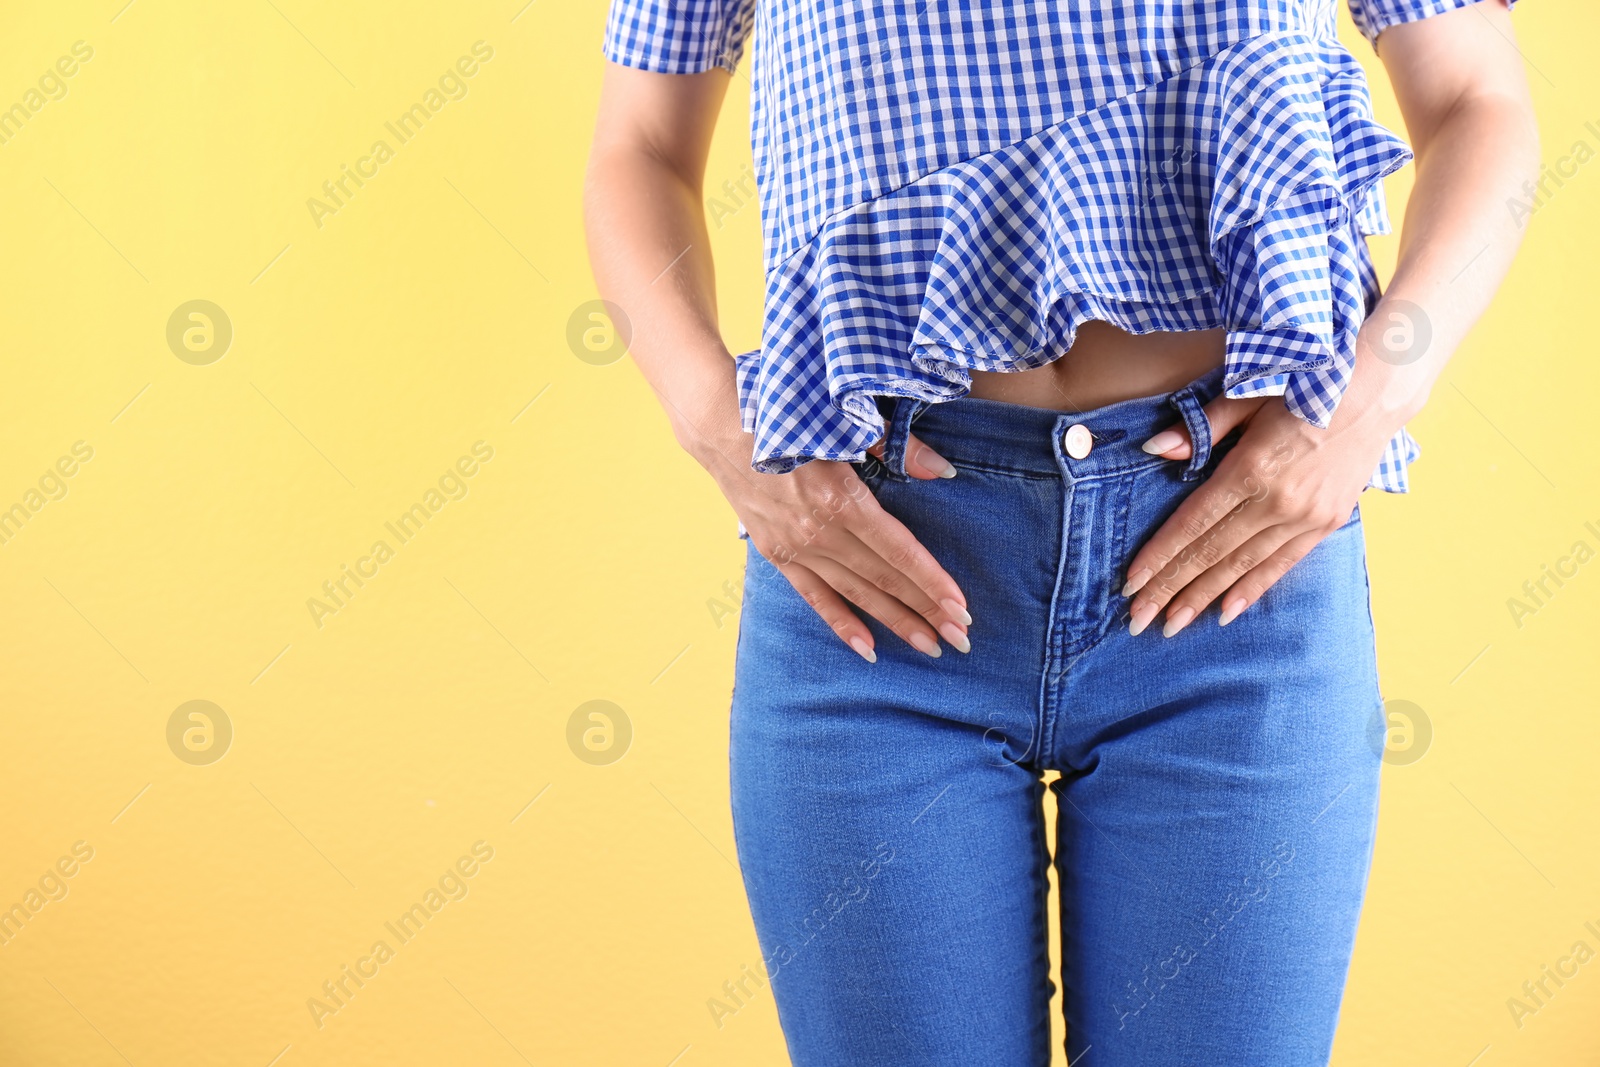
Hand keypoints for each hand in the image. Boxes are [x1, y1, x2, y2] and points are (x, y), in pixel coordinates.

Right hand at [707, 429, 970, 662]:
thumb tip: (943, 471)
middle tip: (961, 639)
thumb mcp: (845, 423)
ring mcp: (796, 547)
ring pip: (856, 594)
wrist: (720, 426)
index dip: (933, 581)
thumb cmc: (789, 416)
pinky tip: (868, 648)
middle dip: (926, 611)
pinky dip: (841, 624)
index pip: (900, 551)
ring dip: (895, 622)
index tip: (962, 608)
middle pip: (884, 579)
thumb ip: (898, 448)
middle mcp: (820, 532)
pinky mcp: (777, 554)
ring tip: (930, 648)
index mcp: (841, 499)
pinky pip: (815, 597)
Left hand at [1120, 391, 1396, 635]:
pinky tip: (1224, 613)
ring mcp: (1305, 517)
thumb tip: (1155, 448)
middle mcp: (1278, 501)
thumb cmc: (1303, 386)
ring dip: (1203, 598)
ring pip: (1242, 566)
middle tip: (1138, 620)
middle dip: (1170, 588)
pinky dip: (1251, 590)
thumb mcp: (1247, 395)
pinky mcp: (1326, 523)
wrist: (1377, 389)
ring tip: (1171, 625)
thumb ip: (1202, 428)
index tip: (1131, 583)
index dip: (1160, 555)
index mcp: (1251, 468)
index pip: (1193, 522)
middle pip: (1211, 553)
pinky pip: (1281, 565)